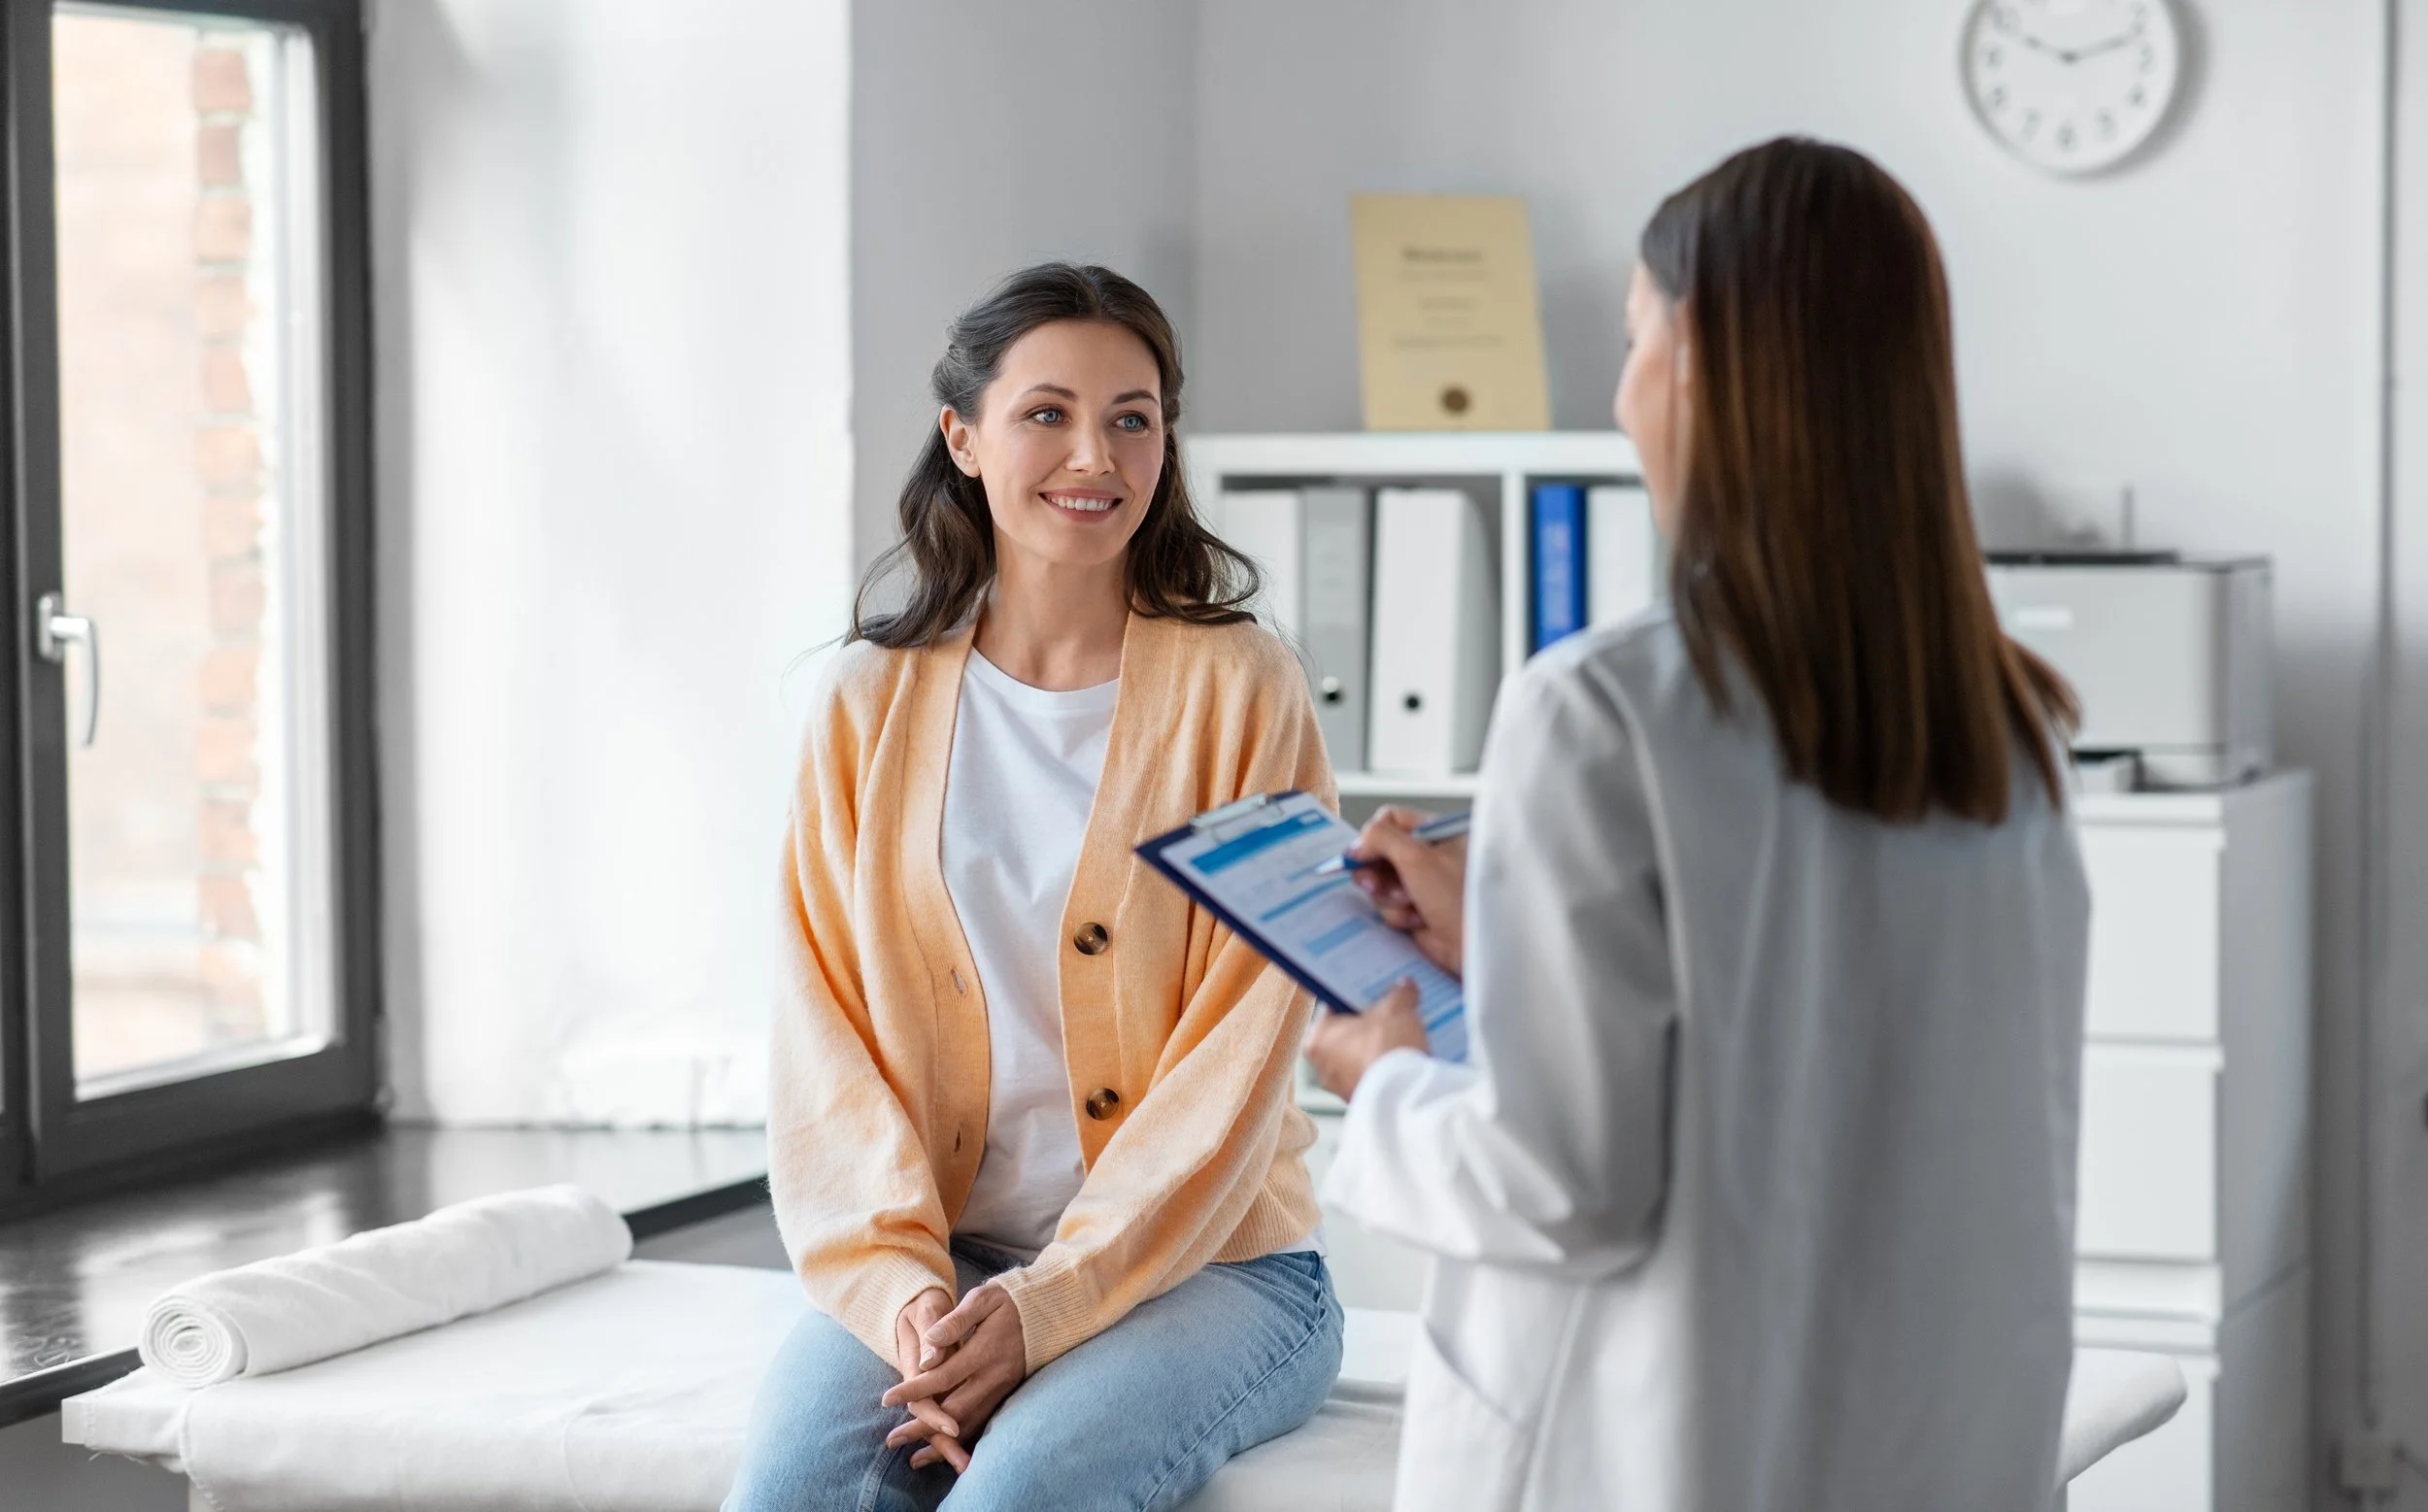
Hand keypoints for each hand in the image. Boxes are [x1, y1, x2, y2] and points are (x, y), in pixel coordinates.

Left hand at [883, 1282, 1027, 1462]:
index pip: (943, 1376)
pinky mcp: (1005, 1396)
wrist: (1046, 1314)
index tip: (887, 1399)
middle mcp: (994, 1377)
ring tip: (913, 1457)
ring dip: (940, 1443)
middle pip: (954, 1410)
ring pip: (968, 1424)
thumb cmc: (1008, 1302)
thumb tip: (931, 1341)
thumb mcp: (983, 1299)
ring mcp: (1002, 1390)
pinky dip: (960, 1440)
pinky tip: (942, 1450)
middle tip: (892, 1439)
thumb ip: (956, 1320)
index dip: (915, 1389)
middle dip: (921, 1427)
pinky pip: (981, 1423)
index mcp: (985, 1352)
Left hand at [1305, 979, 1430, 1100]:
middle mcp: (1323, 1067)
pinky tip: (1407, 1060)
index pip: (1333, 1009)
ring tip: (1404, 1038)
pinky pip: (1374, 1078)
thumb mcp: (1396, 1008)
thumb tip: (1405, 987)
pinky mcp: (1363, 1102)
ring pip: (1361, 1059)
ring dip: (1379, 1050)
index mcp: (1318, 1039)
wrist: (1402, 1094)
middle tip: (1392, 1013)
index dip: (1356, 999)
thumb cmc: (1385, 1048)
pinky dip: (1386, 1070)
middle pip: (1348, 1036)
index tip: (1373, 993)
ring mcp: (1342, 1088)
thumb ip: (1399, 994)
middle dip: (1370, 1026)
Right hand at [1349, 807, 1466, 975]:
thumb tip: (1355, 845)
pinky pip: (1390, 908)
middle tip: (1374, 884)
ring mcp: (1422, 885)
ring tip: (1411, 905)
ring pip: (1381, 884)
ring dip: (1390, 897)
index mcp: (1436, 833)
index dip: (1372, 838)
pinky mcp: (1417, 911)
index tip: (1359, 856)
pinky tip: (1418, 921)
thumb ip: (1381, 838)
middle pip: (1380, 854)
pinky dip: (1399, 915)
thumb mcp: (1417, 856)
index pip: (1391, 820)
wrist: (1477, 946)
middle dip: (1376, 872)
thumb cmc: (1460, 897)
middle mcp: (1430, 856)